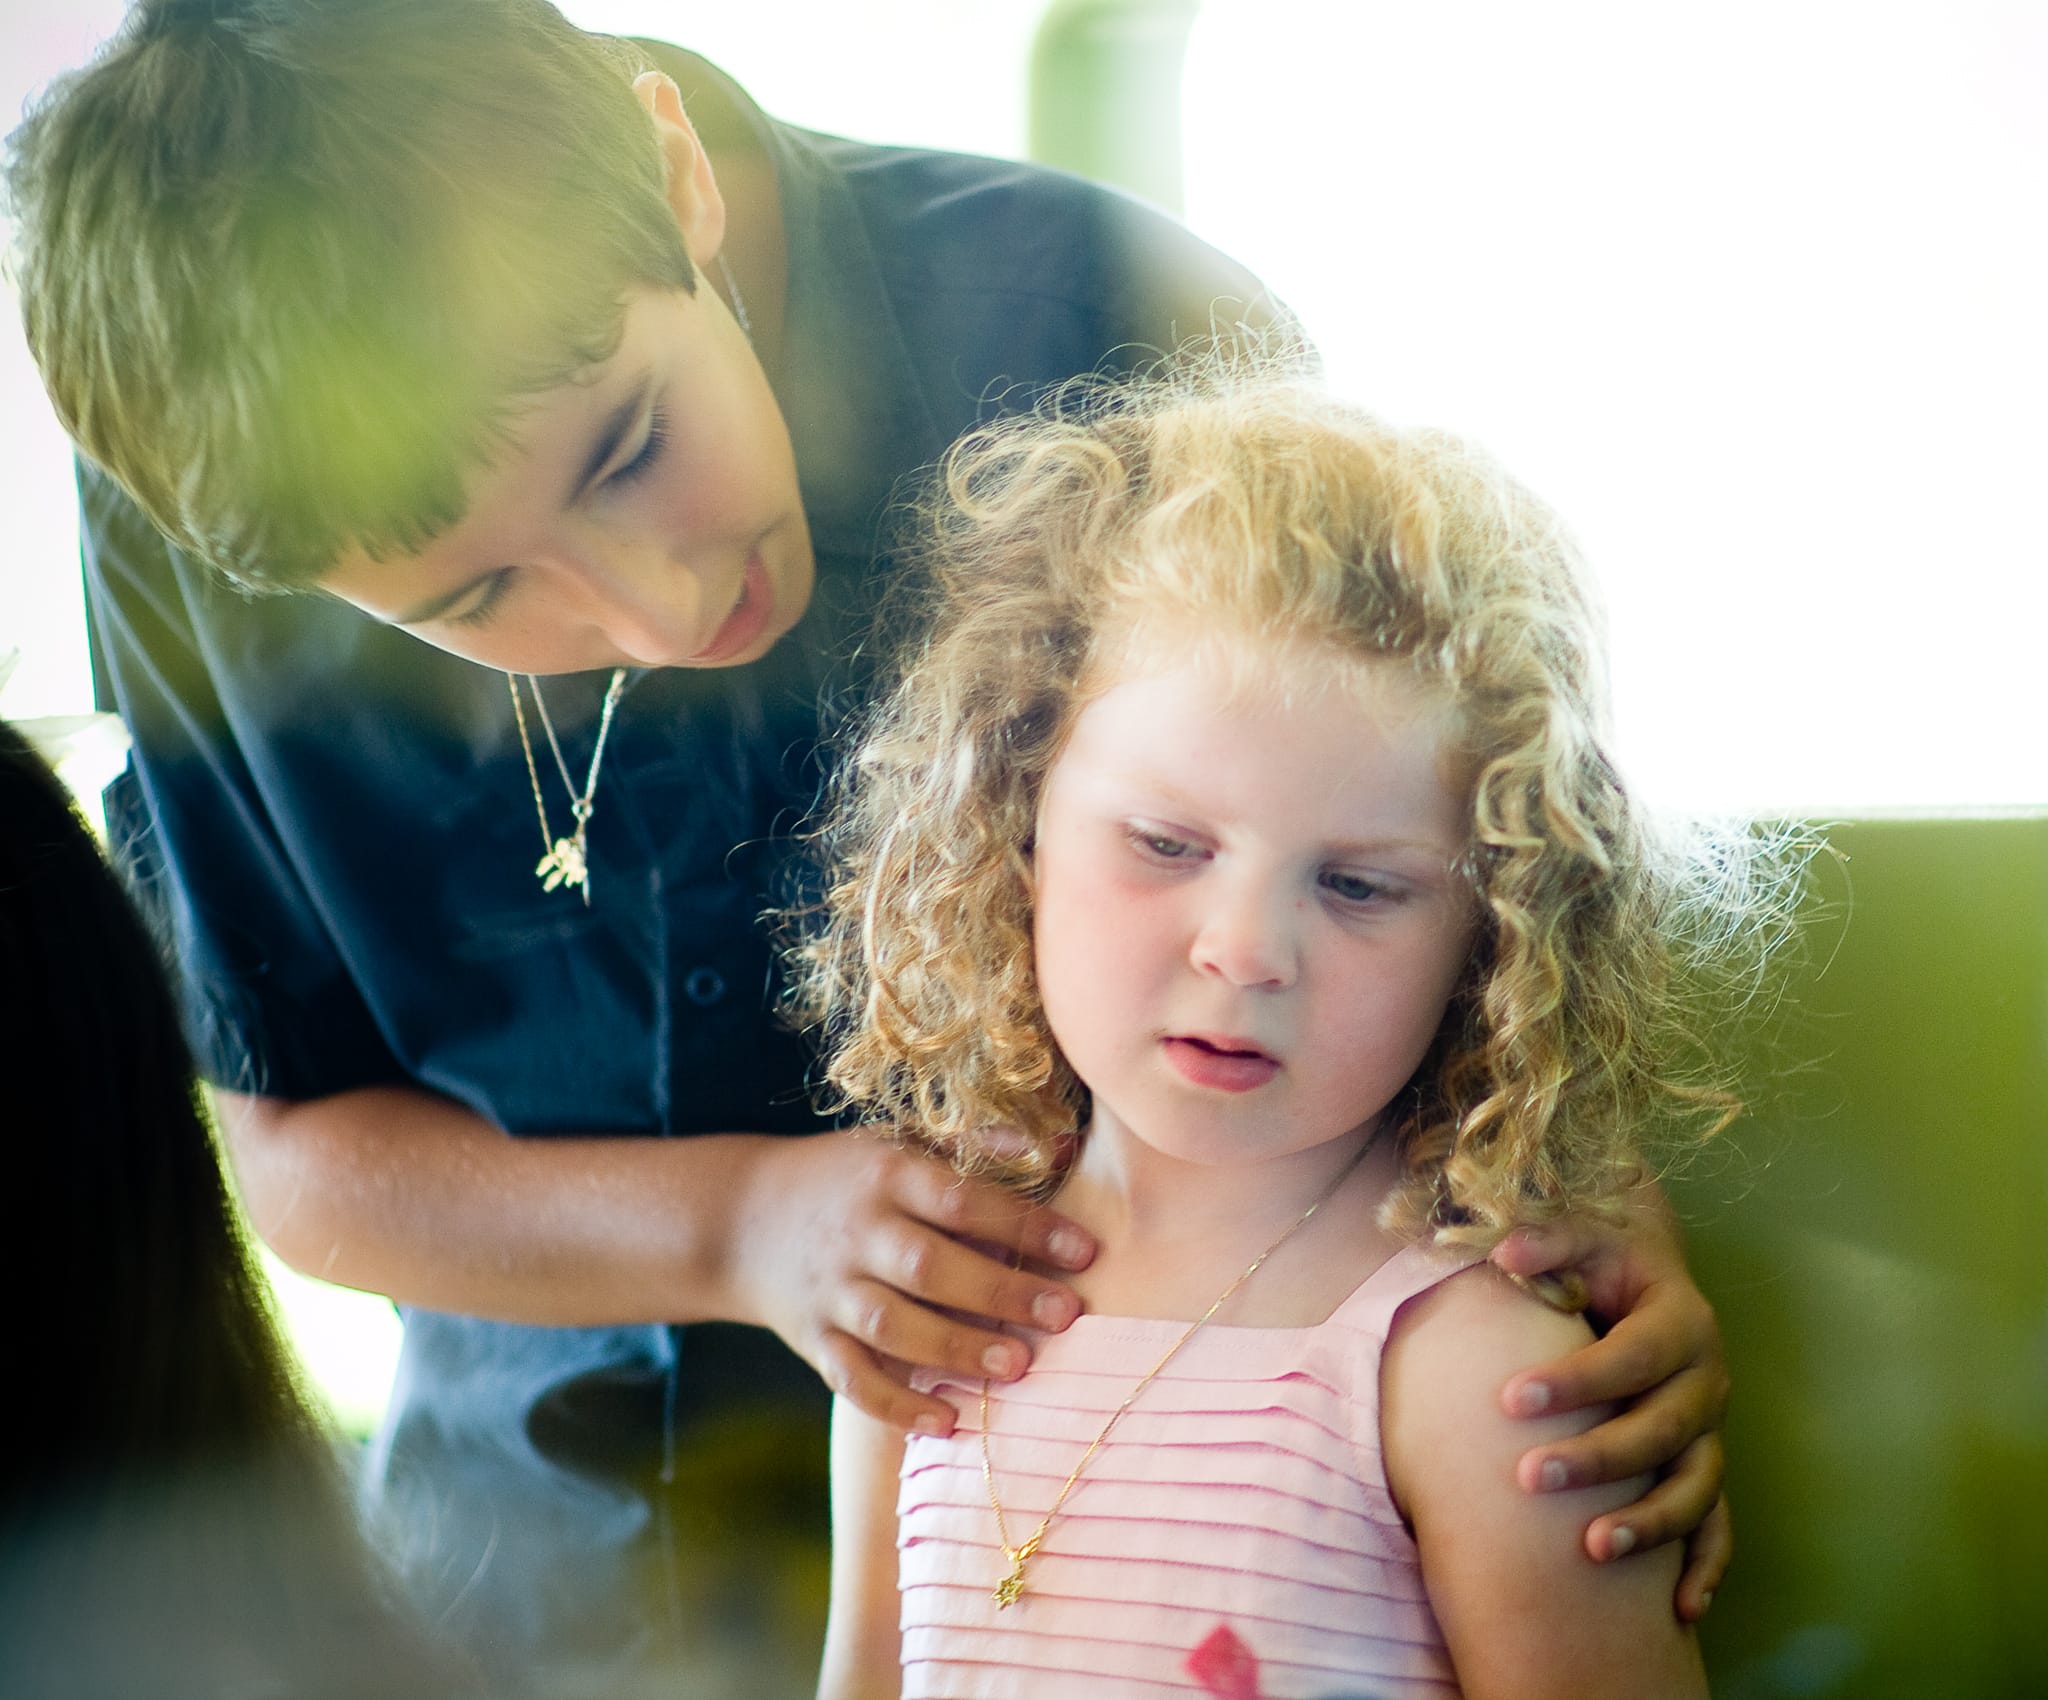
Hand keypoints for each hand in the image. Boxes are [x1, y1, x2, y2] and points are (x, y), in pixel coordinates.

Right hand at [733, 1129, 1093, 1435]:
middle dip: (1000, 1294)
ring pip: (893, 1326)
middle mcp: (857, 1232)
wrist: (741, 1217)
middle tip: (1066, 1316)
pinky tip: (946, 1422)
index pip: (962, 1199)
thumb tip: (1059, 1144)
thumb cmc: (846, 1177)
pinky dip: (895, 1407)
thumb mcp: (898, 1143)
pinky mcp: (812, 1339)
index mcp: (887, 1175)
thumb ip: (974, 1146)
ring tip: (1018, 1367)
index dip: (1025, 1226)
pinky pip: (851, 1379)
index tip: (1086, 1251)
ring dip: (957, 1350)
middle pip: (930, 1267)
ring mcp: (831, 1290)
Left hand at [1488, 1189, 1729, 1621]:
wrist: (1647, 1274)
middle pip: (1661, 1431)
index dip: (1575, 1381)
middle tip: (1526, 1477)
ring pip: (1694, 1486)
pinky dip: (1704, 1565)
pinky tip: (1680, 1609)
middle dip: (1596, 1458)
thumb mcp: (1582, 1234)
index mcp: (1682, 1320)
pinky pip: (1716, 1524)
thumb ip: (1546, 1240)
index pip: (1631, 1357)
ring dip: (1649, 1522)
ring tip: (1591, 1548)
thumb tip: (1505, 1253)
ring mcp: (1711, 1431)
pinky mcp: (1705, 1466)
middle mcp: (1706, 1380)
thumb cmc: (1604, 1258)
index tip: (1508, 1398)